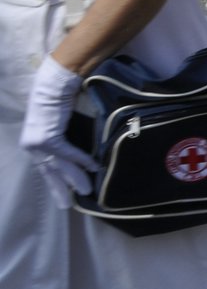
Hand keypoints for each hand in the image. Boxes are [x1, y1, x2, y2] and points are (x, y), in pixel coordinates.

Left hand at [21, 56, 96, 207]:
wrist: (53, 84)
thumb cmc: (56, 98)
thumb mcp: (56, 122)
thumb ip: (60, 136)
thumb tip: (73, 151)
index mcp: (31, 142)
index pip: (44, 166)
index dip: (56, 180)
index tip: (65, 193)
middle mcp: (31, 145)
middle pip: (49, 171)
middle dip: (60, 189)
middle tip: (68, 205)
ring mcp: (38, 143)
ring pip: (59, 166)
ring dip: (74, 179)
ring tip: (86, 191)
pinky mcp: (48, 138)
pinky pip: (67, 153)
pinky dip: (81, 160)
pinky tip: (93, 167)